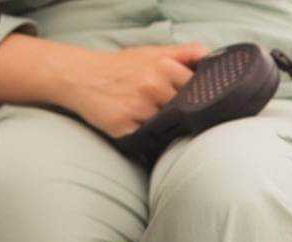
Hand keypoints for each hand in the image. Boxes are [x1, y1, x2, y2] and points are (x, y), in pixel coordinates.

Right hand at [55, 44, 209, 137]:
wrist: (81, 77)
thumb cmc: (121, 66)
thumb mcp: (152, 52)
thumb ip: (184, 53)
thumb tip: (210, 56)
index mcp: (163, 66)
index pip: (196, 91)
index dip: (193, 97)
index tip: (188, 100)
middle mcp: (152, 87)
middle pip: (182, 111)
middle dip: (177, 112)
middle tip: (163, 108)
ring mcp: (138, 109)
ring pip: (166, 127)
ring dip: (162, 126)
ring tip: (147, 115)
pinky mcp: (124, 128)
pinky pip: (147, 139)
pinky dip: (145, 135)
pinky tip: (135, 124)